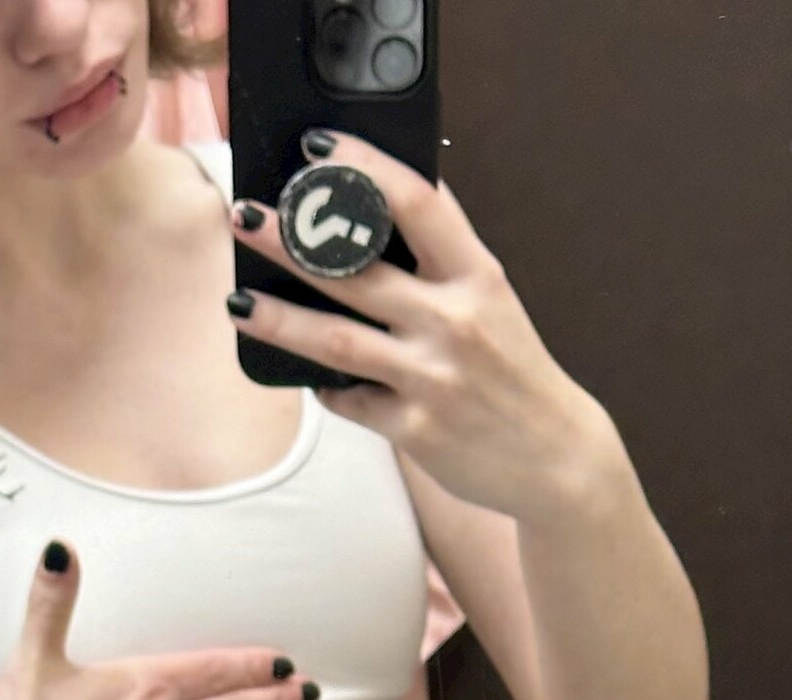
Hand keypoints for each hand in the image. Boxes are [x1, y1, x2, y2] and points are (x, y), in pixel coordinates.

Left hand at [226, 128, 612, 519]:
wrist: (554, 459)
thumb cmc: (513, 371)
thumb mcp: (493, 301)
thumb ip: (444, 260)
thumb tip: (383, 208)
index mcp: (479, 276)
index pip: (417, 202)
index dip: (364, 169)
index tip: (318, 149)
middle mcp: (455, 322)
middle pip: (358, 270)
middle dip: (294, 240)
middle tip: (245, 215)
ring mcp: (432, 377)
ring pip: (337, 341)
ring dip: (280, 320)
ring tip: (236, 302)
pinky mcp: (413, 428)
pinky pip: (350, 400)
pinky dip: (327, 386)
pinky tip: (310, 375)